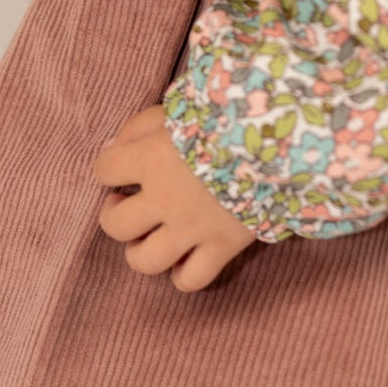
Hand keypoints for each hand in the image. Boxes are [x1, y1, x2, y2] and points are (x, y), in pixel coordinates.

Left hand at [94, 102, 258, 292]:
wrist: (284, 135)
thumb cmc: (229, 115)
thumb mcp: (179, 106)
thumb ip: (139, 125)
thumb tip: (111, 147)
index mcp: (151, 158)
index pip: (103, 170)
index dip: (108, 168)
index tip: (122, 165)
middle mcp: (165, 199)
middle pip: (114, 224)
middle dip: (114, 214)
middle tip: (131, 202)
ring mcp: (193, 228)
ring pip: (144, 261)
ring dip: (140, 250)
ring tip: (152, 234)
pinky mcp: (223, 246)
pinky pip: (191, 280)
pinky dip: (183, 273)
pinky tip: (186, 256)